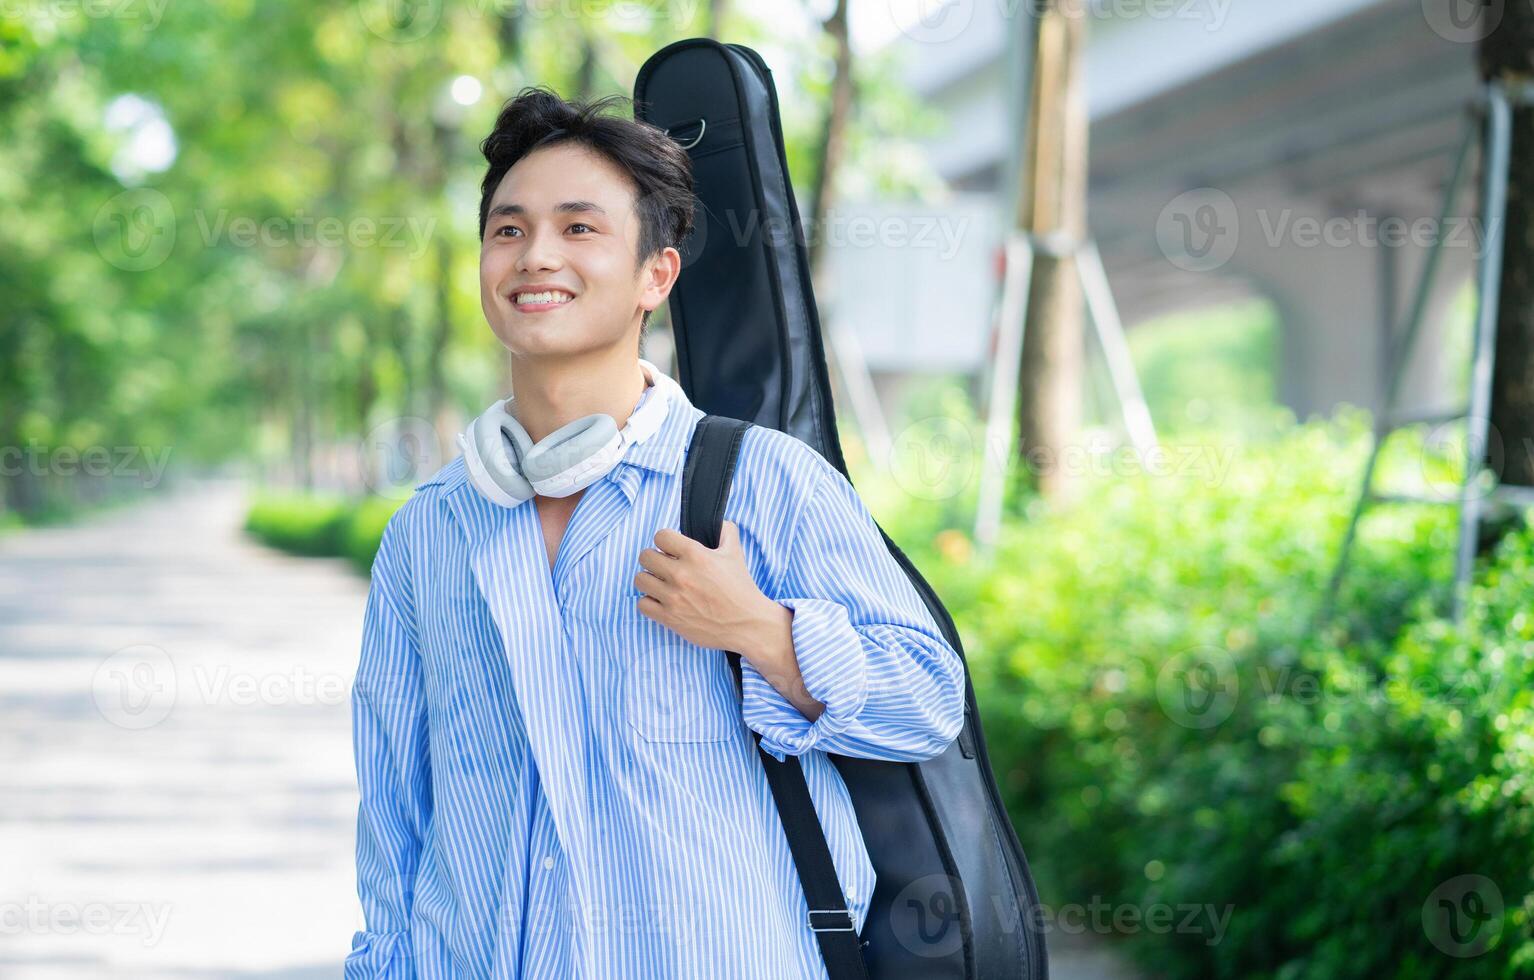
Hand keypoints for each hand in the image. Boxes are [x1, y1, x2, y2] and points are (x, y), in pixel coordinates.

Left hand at [634, 521, 777, 657]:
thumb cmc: (741, 588)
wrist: (747, 624)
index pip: (661, 536)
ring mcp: (673, 597)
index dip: (666, 541)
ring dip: (650, 580)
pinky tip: (662, 601)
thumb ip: (726, 531)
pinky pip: (642, 604)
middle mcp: (681, 574)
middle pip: (645, 556)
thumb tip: (717, 521)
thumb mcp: (735, 553)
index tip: (672, 549)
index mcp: (696, 555)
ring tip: (662, 583)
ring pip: (640, 580)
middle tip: (665, 566)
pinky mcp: (670, 617)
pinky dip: (650, 602)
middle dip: (655, 558)